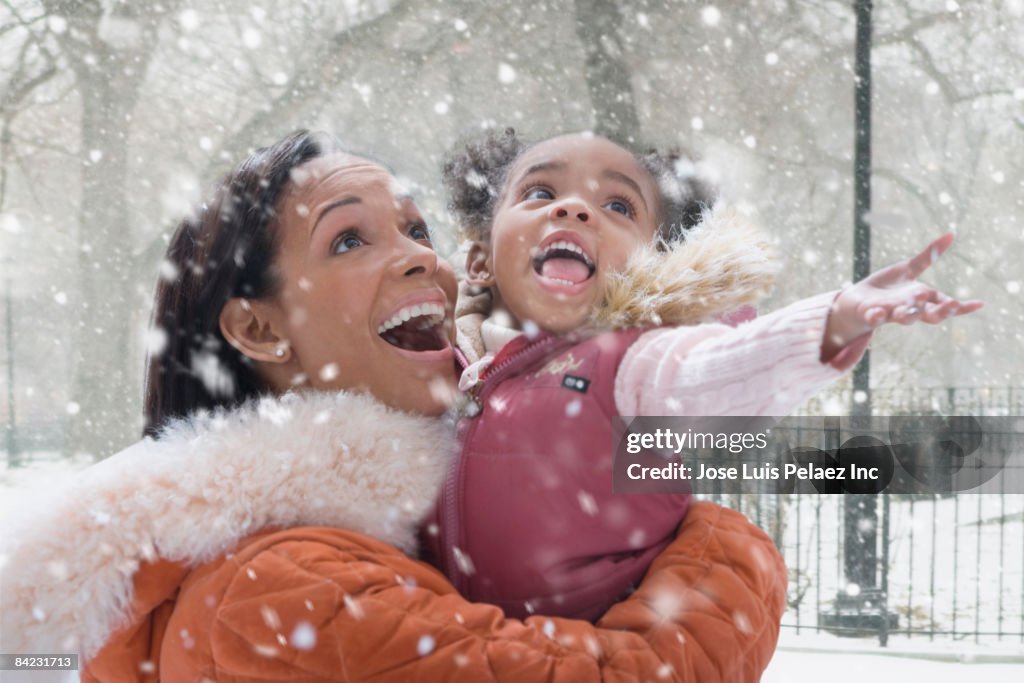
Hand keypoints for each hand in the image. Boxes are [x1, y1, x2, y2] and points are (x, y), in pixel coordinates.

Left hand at [823, 233, 983, 353]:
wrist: (857, 301)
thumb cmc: (887, 287)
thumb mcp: (908, 269)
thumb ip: (928, 256)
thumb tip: (951, 234)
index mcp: (922, 299)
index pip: (945, 304)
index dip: (961, 306)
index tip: (981, 303)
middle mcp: (909, 308)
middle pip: (929, 315)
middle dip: (940, 311)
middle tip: (951, 305)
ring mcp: (890, 313)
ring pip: (904, 317)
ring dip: (910, 312)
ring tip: (915, 301)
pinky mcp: (870, 314)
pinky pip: (874, 318)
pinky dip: (876, 316)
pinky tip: (877, 313)